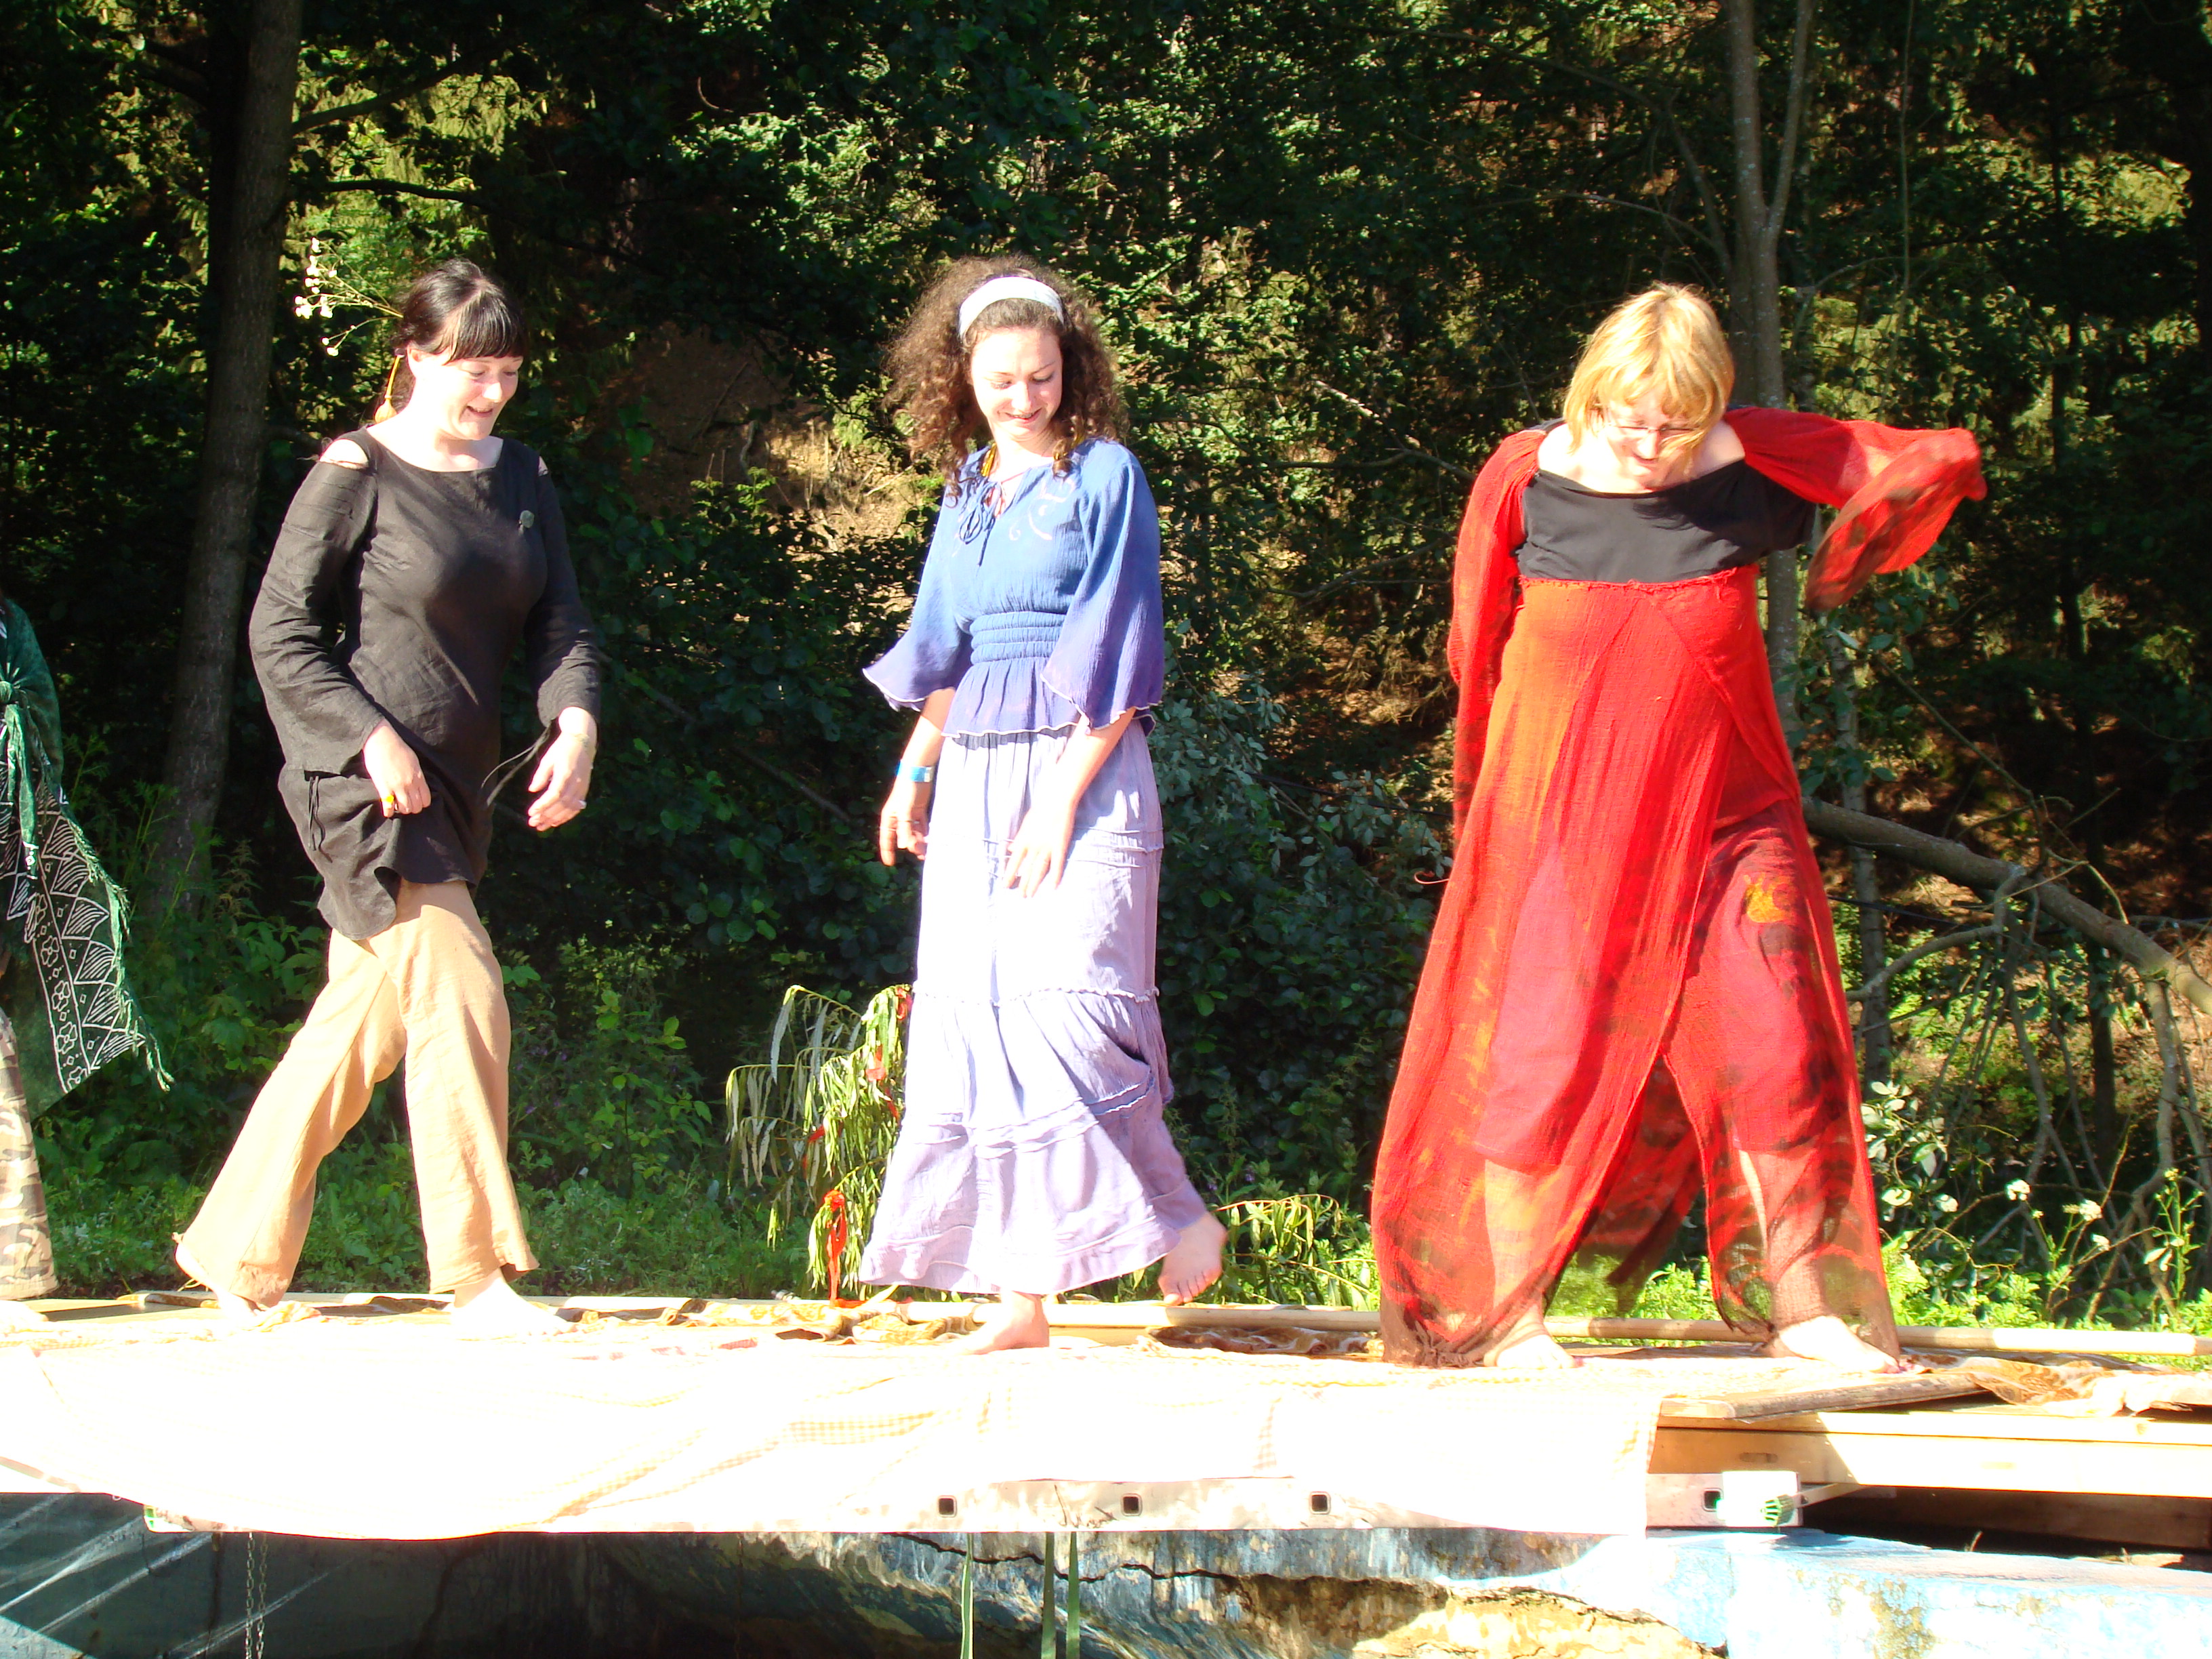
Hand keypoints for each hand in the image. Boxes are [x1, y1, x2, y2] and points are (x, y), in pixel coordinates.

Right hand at [362, 722, 429, 816]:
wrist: (382, 742)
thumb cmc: (398, 749)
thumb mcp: (414, 761)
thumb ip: (417, 775)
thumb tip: (418, 783)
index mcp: (419, 777)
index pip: (426, 799)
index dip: (422, 803)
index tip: (416, 801)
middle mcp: (410, 784)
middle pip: (416, 807)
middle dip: (412, 808)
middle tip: (406, 805)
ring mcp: (397, 787)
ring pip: (405, 809)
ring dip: (402, 810)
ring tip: (398, 806)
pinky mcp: (384, 788)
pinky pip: (388, 806)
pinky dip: (389, 812)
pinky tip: (388, 812)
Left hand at [528, 708, 595, 829]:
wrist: (582, 742)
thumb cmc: (562, 749)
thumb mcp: (548, 759)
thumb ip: (541, 775)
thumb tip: (532, 790)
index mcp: (565, 774)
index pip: (554, 794)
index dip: (543, 805)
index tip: (531, 812)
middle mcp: (576, 783)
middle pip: (561, 804)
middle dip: (546, 815)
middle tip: (533, 823)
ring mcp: (582, 787)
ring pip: (569, 808)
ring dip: (555, 819)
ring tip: (542, 826)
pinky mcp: (585, 790)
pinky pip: (577, 807)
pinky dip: (567, 816)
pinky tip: (556, 822)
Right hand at [878, 778, 932, 864]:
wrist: (918, 773)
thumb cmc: (907, 791)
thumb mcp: (905, 811)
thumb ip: (905, 829)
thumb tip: (905, 847)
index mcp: (889, 818)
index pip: (886, 838)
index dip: (887, 851)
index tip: (890, 864)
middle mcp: (898, 817)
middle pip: (903, 837)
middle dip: (911, 847)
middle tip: (921, 856)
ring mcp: (909, 814)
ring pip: (914, 832)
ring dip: (920, 841)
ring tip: (927, 851)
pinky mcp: (919, 810)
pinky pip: (921, 825)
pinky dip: (925, 833)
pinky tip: (930, 840)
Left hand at [1002, 784, 1076, 896]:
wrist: (1056, 800)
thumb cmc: (1040, 810)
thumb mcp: (1025, 824)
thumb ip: (1018, 839)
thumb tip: (1010, 850)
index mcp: (1023, 839)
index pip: (1014, 861)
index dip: (1009, 874)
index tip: (1005, 885)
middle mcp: (1033, 845)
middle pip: (1026, 868)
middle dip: (1022, 883)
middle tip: (1020, 896)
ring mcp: (1047, 846)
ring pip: (1039, 869)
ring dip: (1034, 883)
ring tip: (1030, 895)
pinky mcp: (1060, 845)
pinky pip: (1057, 864)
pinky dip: (1055, 876)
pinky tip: (1053, 887)